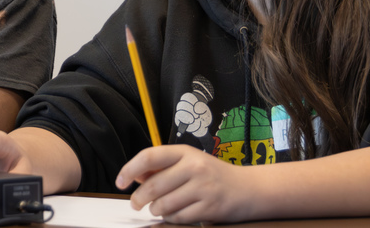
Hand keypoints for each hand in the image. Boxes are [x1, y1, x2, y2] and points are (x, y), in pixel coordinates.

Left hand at [117, 145, 254, 223]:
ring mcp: (203, 188)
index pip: (149, 157)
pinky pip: (179, 217)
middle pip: (153, 185)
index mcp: (185, 152)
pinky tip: (173, 214)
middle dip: (138, 199)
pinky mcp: (210, 207)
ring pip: (164, 204)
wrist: (249, 189)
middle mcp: (194, 167)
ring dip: (155, 210)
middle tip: (135, 204)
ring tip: (157, 208)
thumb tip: (134, 175)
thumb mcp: (188, 162)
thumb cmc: (212, 174)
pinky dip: (171, 218)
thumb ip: (162, 167)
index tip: (120, 182)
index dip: (129, 170)